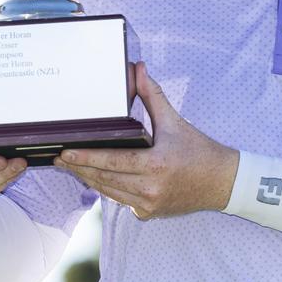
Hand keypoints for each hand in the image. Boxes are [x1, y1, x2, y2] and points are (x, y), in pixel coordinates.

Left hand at [54, 62, 238, 219]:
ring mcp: (148, 204)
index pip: (111, 162)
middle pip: (104, 179)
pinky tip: (96, 177)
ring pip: (108, 192)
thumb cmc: (199, 150)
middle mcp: (150, 189)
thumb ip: (153, 95)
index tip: (65, 153)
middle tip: (59, 158)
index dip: (85, 158)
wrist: (222, 182)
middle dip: (79, 169)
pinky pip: (120, 200)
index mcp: (155, 165)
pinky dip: (108, 188)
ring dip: (89, 179)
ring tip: (71, 167)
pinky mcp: (148, 213)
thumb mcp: (175, 121)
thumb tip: (138, 68)